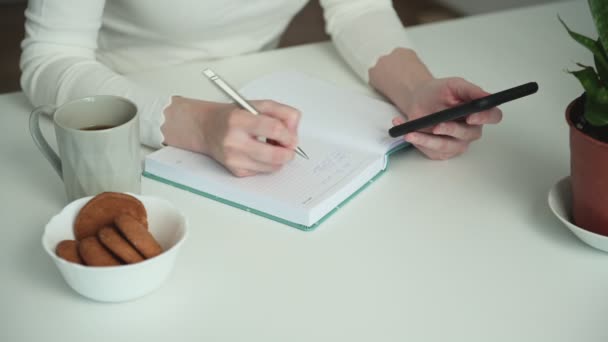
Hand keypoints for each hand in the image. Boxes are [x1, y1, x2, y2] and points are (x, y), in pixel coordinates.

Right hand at [161, 96, 299, 176]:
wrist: (206, 129)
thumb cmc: (233, 116)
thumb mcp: (257, 105)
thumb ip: (282, 112)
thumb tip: (294, 130)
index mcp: (238, 120)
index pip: (274, 129)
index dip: (288, 134)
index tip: (292, 136)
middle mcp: (233, 141)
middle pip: (274, 155)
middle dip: (288, 152)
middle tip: (290, 146)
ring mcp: (234, 159)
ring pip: (272, 167)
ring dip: (280, 159)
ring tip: (273, 147)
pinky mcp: (236, 171)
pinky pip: (263, 171)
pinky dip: (268, 164)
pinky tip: (261, 153)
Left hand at [393, 77, 502, 159]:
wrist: (418, 100)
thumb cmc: (437, 93)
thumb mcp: (453, 85)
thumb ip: (471, 90)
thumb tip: (486, 96)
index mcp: (478, 113)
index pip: (492, 116)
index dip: (485, 118)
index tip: (471, 116)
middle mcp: (470, 130)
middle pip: (468, 134)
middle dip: (451, 130)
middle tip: (438, 125)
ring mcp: (456, 143)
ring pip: (447, 146)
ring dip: (428, 140)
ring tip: (412, 132)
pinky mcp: (441, 151)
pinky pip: (431, 150)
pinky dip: (417, 141)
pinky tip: (408, 132)